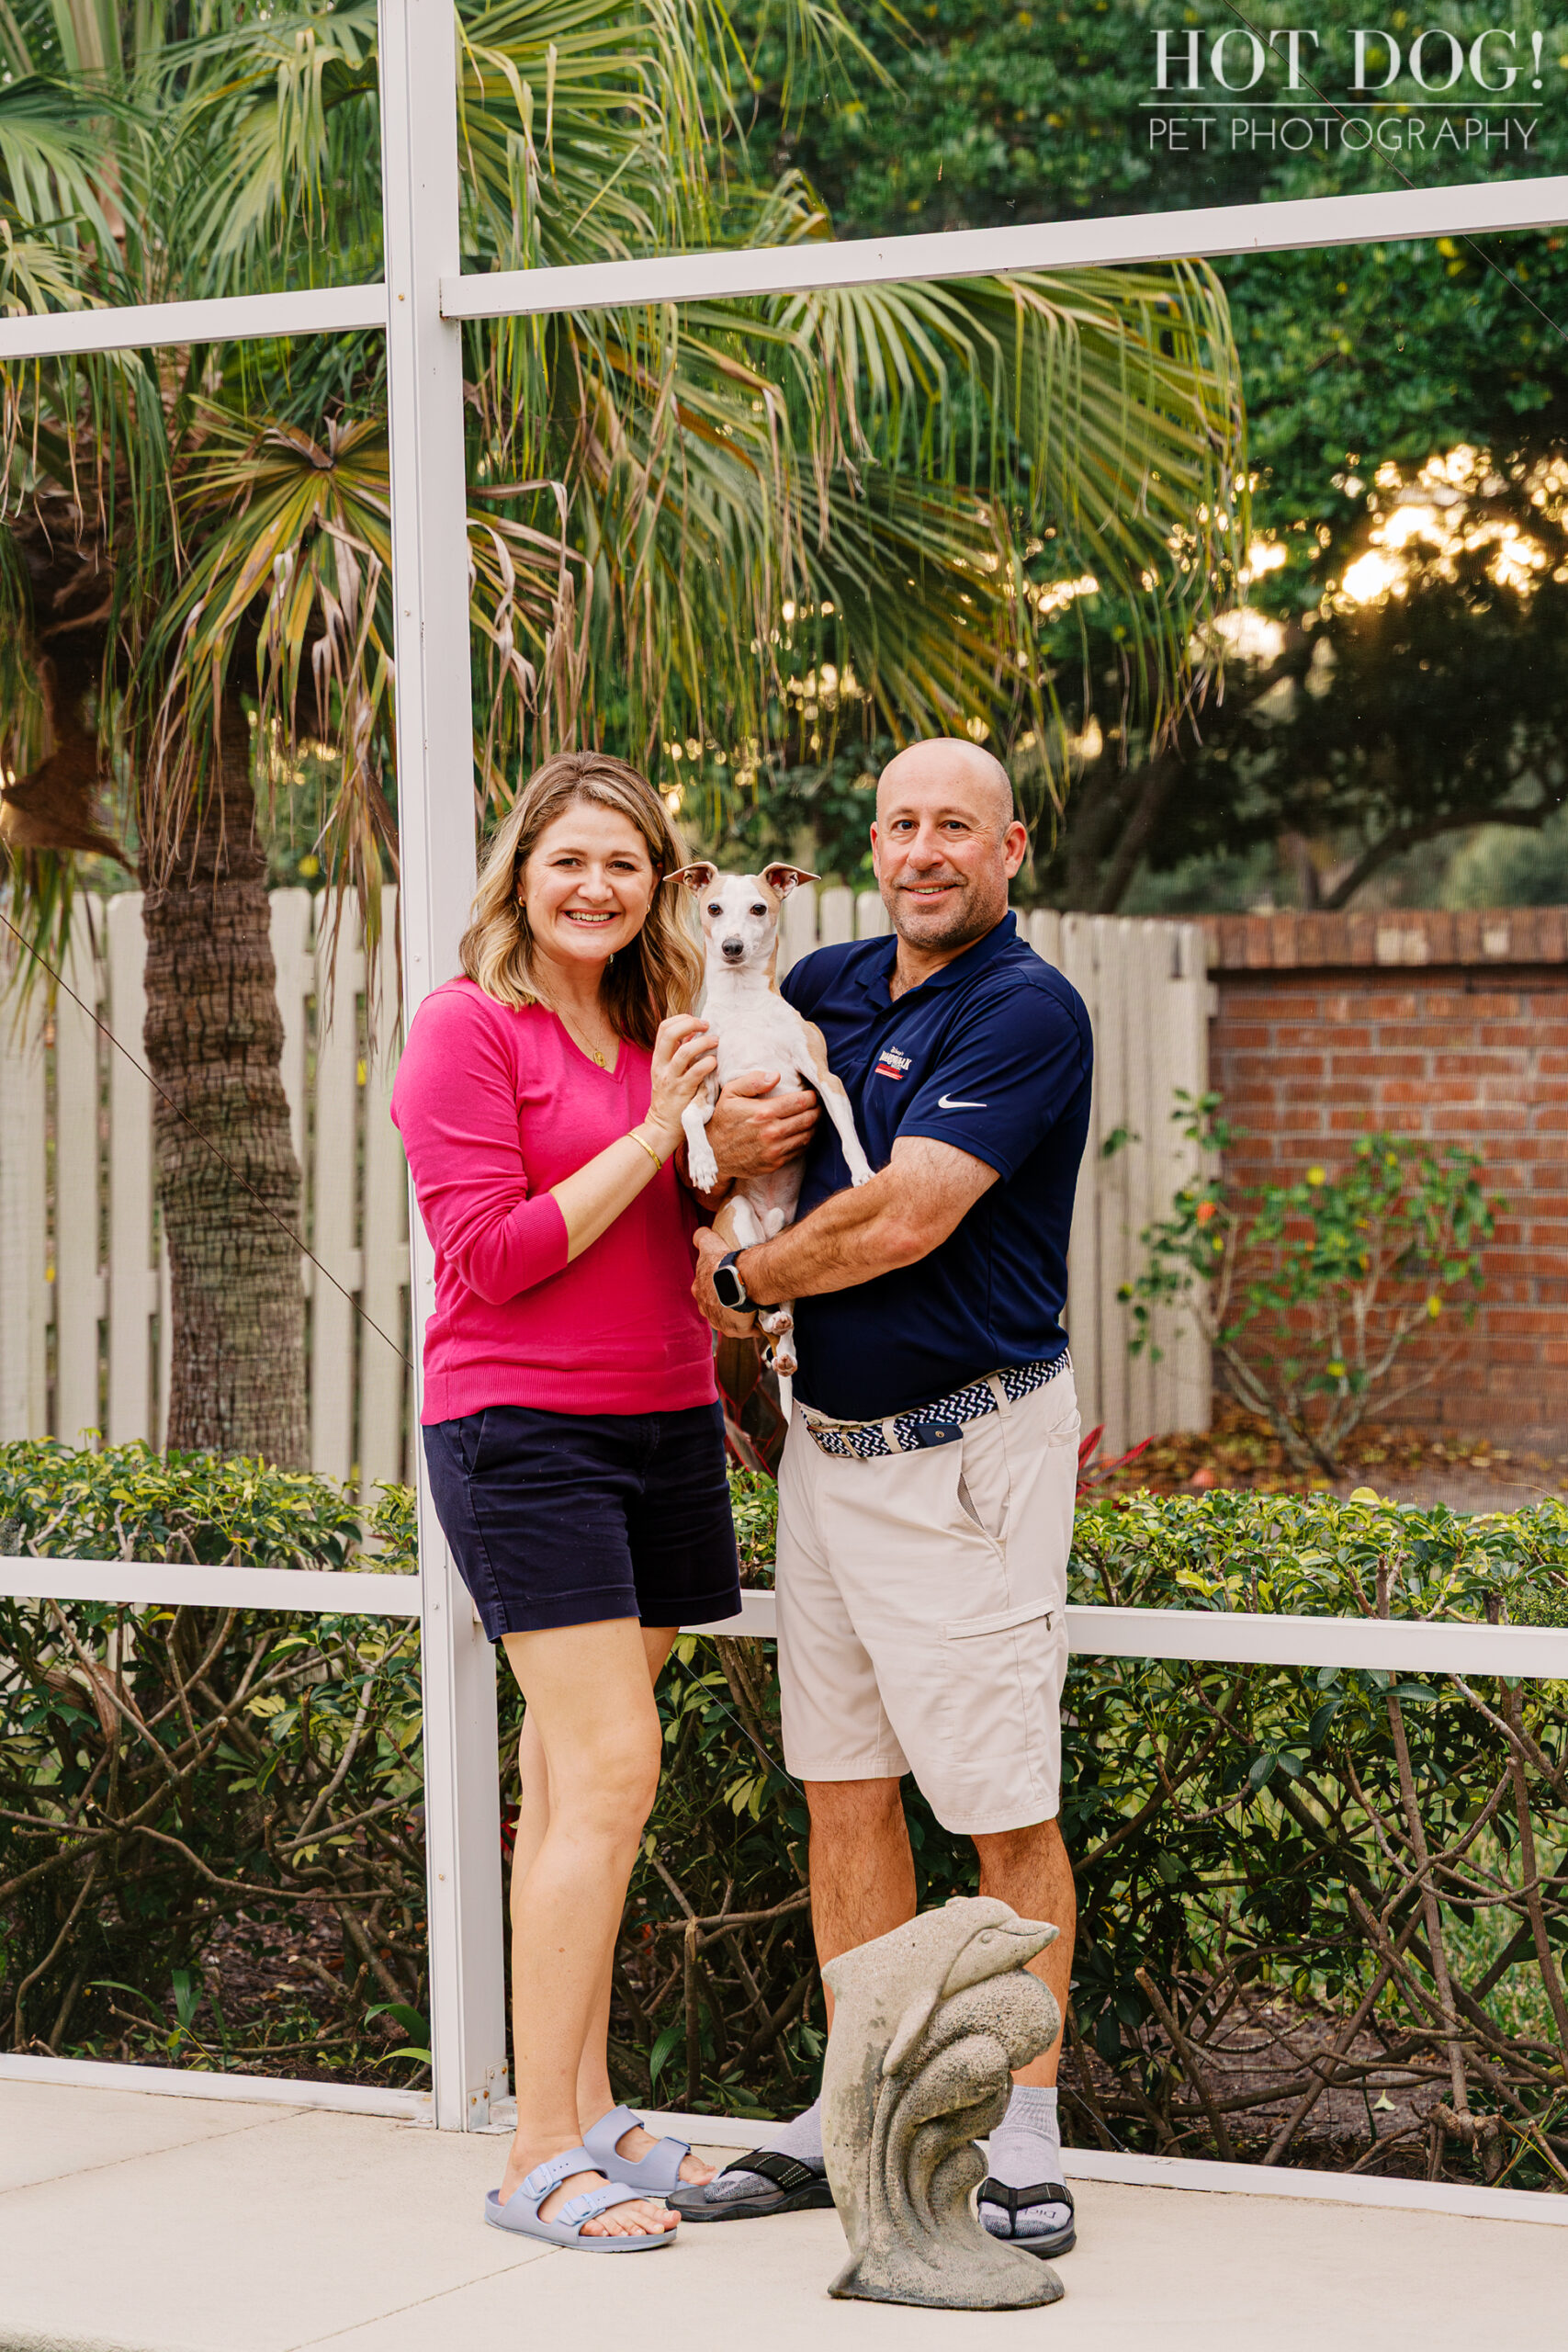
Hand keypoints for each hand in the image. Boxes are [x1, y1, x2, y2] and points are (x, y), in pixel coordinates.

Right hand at [646, 1015, 717, 1152]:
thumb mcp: (670, 1073)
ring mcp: (671, 1078)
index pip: (664, 1028)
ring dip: (703, 1043)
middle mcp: (662, 1066)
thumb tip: (694, 1034)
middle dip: (690, 1024)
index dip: (682, 1019)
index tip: (698, 1022)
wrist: (662, 1127)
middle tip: (707, 1026)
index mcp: (659, 1059)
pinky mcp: (682, 1092)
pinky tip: (714, 1063)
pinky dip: (707, 1064)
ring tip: (715, 1042)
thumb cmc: (671, 1100)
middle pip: (670, 1033)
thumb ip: (680, 1054)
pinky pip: (695, 1072)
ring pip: (684, 1051)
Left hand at [691, 1226, 761, 1335]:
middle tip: (741, 1293)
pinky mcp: (734, 1330)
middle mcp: (705, 1309)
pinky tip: (759, 1316)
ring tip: (752, 1306)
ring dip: (738, 1314)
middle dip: (725, 1302)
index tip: (727, 1281)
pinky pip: (744, 1329)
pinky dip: (751, 1324)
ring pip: (729, 1319)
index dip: (715, 1285)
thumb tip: (700, 1233)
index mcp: (699, 1290)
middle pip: (716, 1307)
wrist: (739, 1281)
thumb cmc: (723, 1264)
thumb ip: (702, 1238)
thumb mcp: (710, 1245)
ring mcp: (719, 1322)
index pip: (705, 1289)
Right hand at [705, 1070, 818, 1180]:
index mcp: (764, 1112)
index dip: (811, 1097)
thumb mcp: (730, 1093)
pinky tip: (803, 1133)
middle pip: (808, 1119)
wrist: (713, 1154)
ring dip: (814, 1126)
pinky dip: (805, 1140)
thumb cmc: (723, 1120)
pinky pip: (799, 1150)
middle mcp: (772, 1132)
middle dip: (816, 1110)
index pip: (800, 1102)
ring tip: (813, 1118)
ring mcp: (774, 1150)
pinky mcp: (775, 1163)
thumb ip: (753, 1081)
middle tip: (817, 1105)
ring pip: (807, 1135)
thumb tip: (776, 1075)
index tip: (812, 1094)